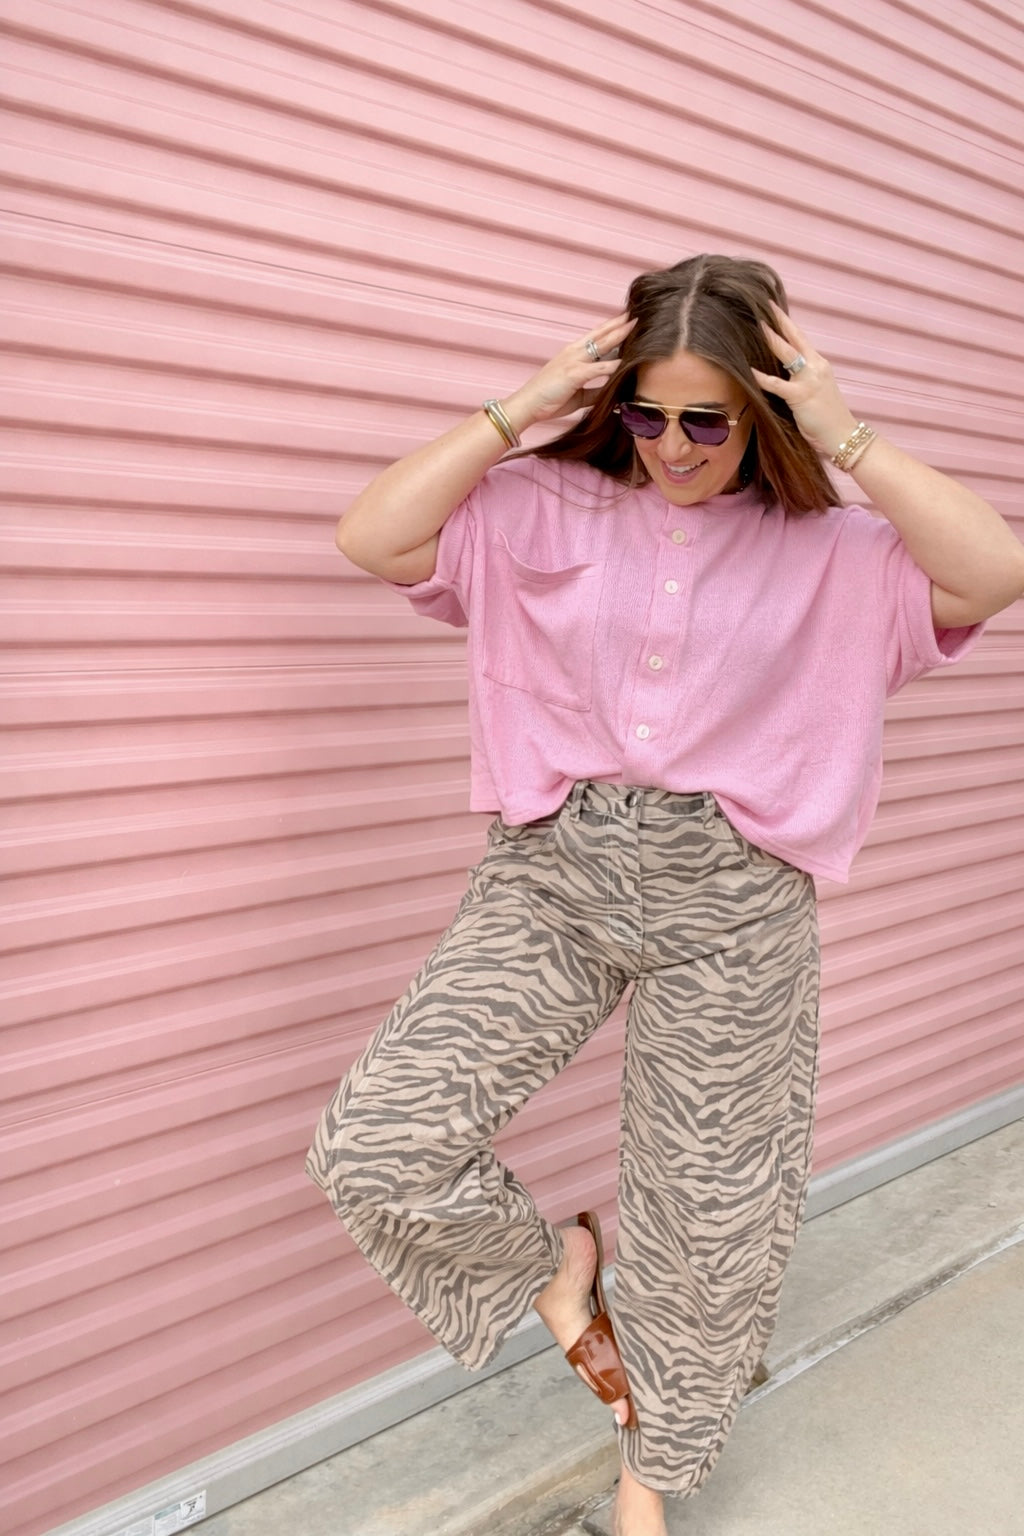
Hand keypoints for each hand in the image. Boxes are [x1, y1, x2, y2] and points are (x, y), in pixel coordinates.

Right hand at [504, 311, 635, 431]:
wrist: (527, 405)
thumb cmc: (548, 399)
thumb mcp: (577, 395)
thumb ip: (594, 391)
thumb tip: (611, 392)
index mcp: (573, 354)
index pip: (596, 336)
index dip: (612, 328)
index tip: (626, 321)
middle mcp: (574, 352)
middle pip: (601, 334)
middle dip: (620, 324)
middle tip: (636, 315)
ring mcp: (574, 361)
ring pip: (602, 344)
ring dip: (619, 335)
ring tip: (635, 326)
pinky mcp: (574, 373)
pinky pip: (599, 367)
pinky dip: (613, 364)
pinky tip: (626, 361)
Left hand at [750, 302, 858, 457]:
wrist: (843, 435)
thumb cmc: (827, 417)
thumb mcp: (816, 390)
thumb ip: (802, 377)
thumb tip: (781, 371)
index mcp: (819, 364)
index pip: (801, 338)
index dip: (788, 323)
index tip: (775, 309)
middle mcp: (816, 366)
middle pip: (796, 338)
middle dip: (781, 321)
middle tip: (766, 305)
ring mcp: (810, 379)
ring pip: (789, 354)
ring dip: (773, 339)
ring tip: (759, 326)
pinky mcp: (801, 396)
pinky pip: (777, 384)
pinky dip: (763, 378)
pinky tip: (750, 371)